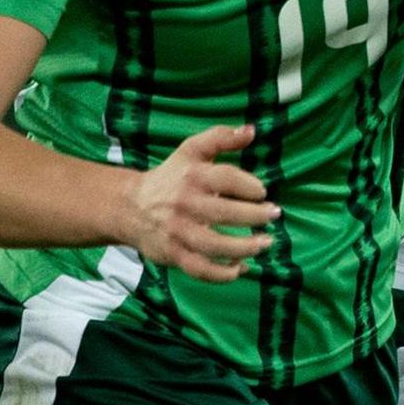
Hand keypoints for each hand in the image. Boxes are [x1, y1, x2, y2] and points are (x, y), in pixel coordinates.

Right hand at [126, 124, 276, 284]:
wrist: (129, 206)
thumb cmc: (171, 177)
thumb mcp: (191, 151)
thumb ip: (221, 138)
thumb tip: (252, 130)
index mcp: (191, 175)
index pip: (225, 178)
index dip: (248, 185)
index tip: (262, 191)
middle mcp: (184, 204)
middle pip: (223, 212)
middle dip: (254, 216)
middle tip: (274, 215)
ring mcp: (178, 231)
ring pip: (213, 245)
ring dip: (244, 247)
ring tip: (266, 243)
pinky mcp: (173, 254)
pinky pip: (199, 269)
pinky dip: (222, 274)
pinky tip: (241, 269)